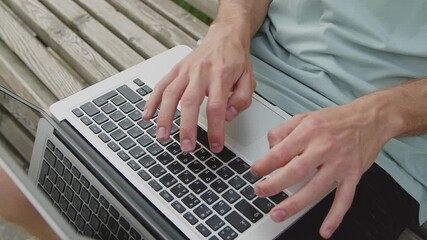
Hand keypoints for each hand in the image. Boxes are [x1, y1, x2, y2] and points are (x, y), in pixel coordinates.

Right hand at [144, 24, 255, 151]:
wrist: (224, 37)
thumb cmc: (235, 59)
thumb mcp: (249, 79)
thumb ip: (242, 99)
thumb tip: (227, 116)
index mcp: (221, 75)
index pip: (217, 107)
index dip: (215, 129)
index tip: (215, 145)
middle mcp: (201, 72)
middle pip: (190, 102)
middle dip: (186, 127)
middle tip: (186, 147)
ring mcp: (186, 71)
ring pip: (171, 94)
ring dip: (164, 117)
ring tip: (162, 135)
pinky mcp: (176, 69)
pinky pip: (161, 85)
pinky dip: (152, 100)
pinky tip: (147, 115)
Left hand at [251, 101, 392, 238]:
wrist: (370, 119)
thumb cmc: (335, 120)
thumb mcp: (304, 117)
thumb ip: (282, 131)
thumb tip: (269, 149)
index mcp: (309, 131)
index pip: (281, 151)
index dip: (265, 164)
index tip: (255, 171)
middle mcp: (324, 147)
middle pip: (296, 170)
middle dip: (275, 185)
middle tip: (260, 192)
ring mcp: (340, 163)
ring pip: (316, 188)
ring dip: (295, 204)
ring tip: (277, 214)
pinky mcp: (353, 175)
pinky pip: (344, 199)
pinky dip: (335, 216)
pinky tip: (324, 230)